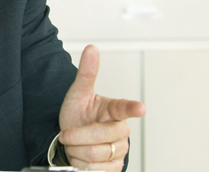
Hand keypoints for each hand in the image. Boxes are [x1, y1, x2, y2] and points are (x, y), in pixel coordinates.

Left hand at [58, 45, 145, 171]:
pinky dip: (82, 165)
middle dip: (77, 137)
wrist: (69, 138)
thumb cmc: (77, 114)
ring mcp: (120, 150)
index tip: (140, 107)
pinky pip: (97, 170)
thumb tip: (91, 48)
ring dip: (78, 152)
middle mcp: (121, 130)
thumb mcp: (77, 93)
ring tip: (77, 144)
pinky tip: (82, 157)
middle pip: (101, 137)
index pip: (124, 108)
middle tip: (68, 134)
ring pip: (97, 156)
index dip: (132, 108)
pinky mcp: (116, 167)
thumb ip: (86, 73)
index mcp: (114, 110)